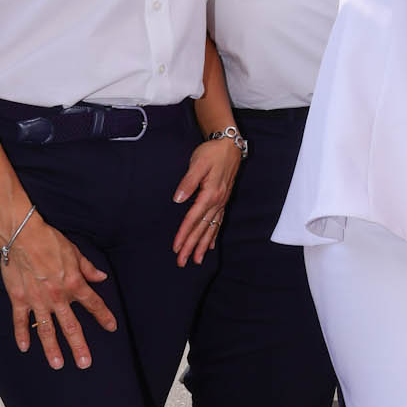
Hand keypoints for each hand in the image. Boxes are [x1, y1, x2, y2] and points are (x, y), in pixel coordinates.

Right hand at [0, 213, 116, 370]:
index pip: (94, 304)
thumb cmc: (50, 241)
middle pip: (71, 326)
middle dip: (79, 346)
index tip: (111, 327)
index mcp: (74, 284)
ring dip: (52, 348)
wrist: (23, 235)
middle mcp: (58, 296)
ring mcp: (38, 300)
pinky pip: (21, 320)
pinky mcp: (19, 299)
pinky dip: (22, 334)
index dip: (104, 316)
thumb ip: (88, 269)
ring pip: (47, 329)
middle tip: (85, 363)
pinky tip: (24, 347)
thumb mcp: (75, 252)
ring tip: (58, 364)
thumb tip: (101, 277)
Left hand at [173, 138, 242, 264]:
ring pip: (211, 228)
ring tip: (196, 260)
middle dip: (191, 246)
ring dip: (202, 245)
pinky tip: (209, 245)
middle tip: (181, 262)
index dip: (184, 234)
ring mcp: (221, 202)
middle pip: (202, 228)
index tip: (176, 247)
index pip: (193, 218)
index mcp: (210, 193)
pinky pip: (218, 222)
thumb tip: (178, 199)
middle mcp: (217, 201)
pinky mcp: (222, 200)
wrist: (230, 145)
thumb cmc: (212, 152)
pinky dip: (213, 235)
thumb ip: (188, 182)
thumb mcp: (198, 163)